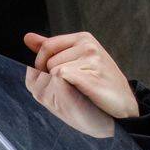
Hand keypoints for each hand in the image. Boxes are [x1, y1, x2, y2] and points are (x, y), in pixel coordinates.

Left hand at [20, 31, 135, 138]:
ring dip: (62, 88)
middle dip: (53, 80)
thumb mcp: (72, 65)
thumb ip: (51, 51)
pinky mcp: (92, 73)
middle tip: (75, 88)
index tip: (57, 79)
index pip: (46, 46)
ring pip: (53, 71)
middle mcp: (87, 45)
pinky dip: (68, 91)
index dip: (43, 66)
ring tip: (82, 92)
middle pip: (47, 61)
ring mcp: (92, 58)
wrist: (121, 112)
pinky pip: (62, 78)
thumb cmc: (96, 90)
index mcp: (82, 39)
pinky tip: (85, 94)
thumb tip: (27, 37)